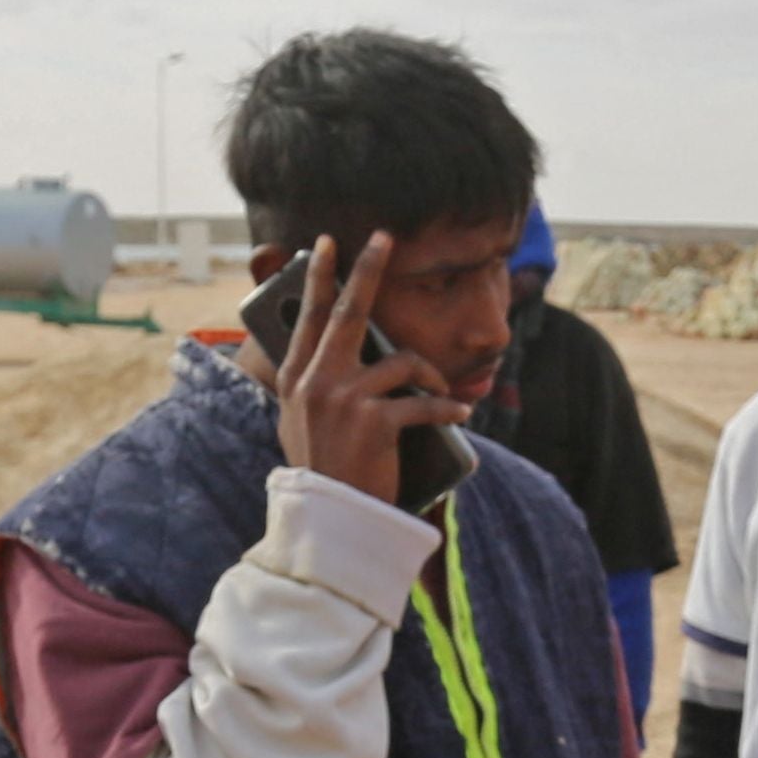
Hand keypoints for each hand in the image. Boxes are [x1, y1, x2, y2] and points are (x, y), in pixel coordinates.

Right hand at [270, 232, 465, 504]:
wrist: (330, 521)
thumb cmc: (322, 471)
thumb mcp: (299, 421)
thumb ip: (310, 384)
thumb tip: (328, 347)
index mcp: (295, 379)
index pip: (308, 317)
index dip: (318, 277)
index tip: (326, 244)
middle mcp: (315, 382)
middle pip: (347, 312)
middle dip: (367, 269)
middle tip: (384, 237)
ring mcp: (343, 400)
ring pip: (401, 363)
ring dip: (429, 374)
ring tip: (442, 390)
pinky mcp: (375, 423)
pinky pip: (424, 403)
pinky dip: (447, 409)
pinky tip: (462, 414)